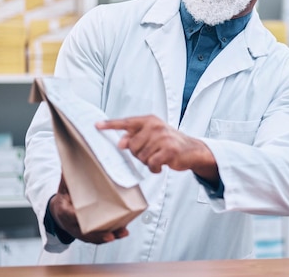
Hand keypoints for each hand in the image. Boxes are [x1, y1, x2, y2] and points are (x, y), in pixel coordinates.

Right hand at [50, 176, 128, 243]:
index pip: (69, 214)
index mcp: (64, 210)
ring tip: (123, 232)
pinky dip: (111, 236)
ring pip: (93, 237)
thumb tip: (73, 151)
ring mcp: (79, 230)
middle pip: (85, 231)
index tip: (82, 215)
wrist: (58, 212)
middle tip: (111, 233)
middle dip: (98, 233)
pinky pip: (99, 237)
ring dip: (108, 236)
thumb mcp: (65, 184)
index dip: (76, 217)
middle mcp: (71, 224)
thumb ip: (69, 172)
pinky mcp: (88, 233)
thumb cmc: (65, 196)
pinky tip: (123, 232)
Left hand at [96, 115, 218, 183]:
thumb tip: (120, 143)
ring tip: (158, 157)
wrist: (192, 149)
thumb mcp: (152, 135)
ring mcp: (163, 137)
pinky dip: (154, 168)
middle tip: (151, 152)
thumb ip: (135, 137)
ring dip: (148, 161)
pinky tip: (161, 165)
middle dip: (138, 153)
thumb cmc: (168, 142)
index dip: (111, 125)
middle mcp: (156, 126)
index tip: (96, 126)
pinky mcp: (169, 150)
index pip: (126, 122)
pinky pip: (151, 163)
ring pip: (141, 156)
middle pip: (131, 145)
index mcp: (149, 120)